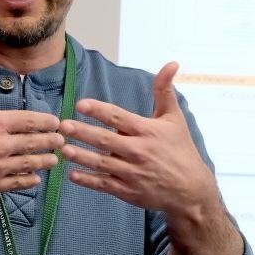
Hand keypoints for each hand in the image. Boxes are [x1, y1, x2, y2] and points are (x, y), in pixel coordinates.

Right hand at [0, 48, 63, 206]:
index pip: (30, 120)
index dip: (46, 121)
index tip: (55, 122)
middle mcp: (2, 145)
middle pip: (35, 142)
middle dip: (51, 141)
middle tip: (61, 141)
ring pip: (30, 164)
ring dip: (45, 161)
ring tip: (54, 160)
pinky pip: (18, 183)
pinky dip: (30, 180)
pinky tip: (35, 179)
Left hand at [59, 62, 216, 216]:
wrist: (191, 189)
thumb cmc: (181, 149)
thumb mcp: (175, 118)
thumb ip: (165, 91)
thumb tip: (171, 63)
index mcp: (148, 131)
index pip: (119, 117)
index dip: (99, 110)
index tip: (81, 104)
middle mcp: (139, 151)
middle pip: (106, 140)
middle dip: (83, 132)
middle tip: (63, 126)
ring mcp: (133, 173)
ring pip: (102, 164)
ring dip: (82, 156)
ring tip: (63, 149)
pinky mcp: (129, 191)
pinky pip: (105, 185)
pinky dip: (89, 181)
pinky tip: (72, 175)